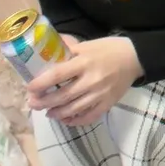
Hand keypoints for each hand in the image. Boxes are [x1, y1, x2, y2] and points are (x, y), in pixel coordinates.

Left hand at [28, 36, 143, 126]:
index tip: (29, 88)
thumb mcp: (87, 45)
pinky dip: (75, 121)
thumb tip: (45, 49)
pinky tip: (66, 119)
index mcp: (85, 62)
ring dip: (56, 113)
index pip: (58, 74)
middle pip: (62, 96)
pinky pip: (88, 117)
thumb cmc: (108, 49)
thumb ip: (68, 49)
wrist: (135, 58)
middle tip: (33, 103)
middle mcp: (91, 80)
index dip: (41, 83)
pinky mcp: (107, 103)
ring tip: (48, 112)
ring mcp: (100, 94)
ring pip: (73, 109)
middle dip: (44, 102)